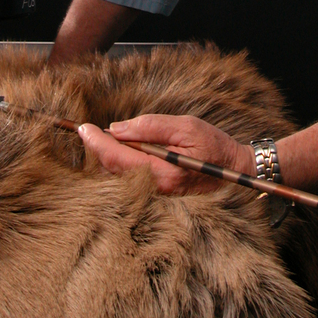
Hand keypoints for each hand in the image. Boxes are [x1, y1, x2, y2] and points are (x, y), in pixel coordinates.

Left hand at [78, 114, 256, 193]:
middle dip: (97, 149)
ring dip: (106, 155)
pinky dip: (118, 161)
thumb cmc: (214, 145)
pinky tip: (116, 148)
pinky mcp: (157, 189)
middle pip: (114, 169)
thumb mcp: (186, 127)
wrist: (234, 168)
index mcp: (164, 173)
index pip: (120, 159)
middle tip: (85, 130)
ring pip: (120, 174)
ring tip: (96, 136)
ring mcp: (156, 191)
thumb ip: (151, 127)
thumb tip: (117, 129)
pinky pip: (130, 176)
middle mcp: (157, 187)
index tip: (83, 129)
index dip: (98, 144)